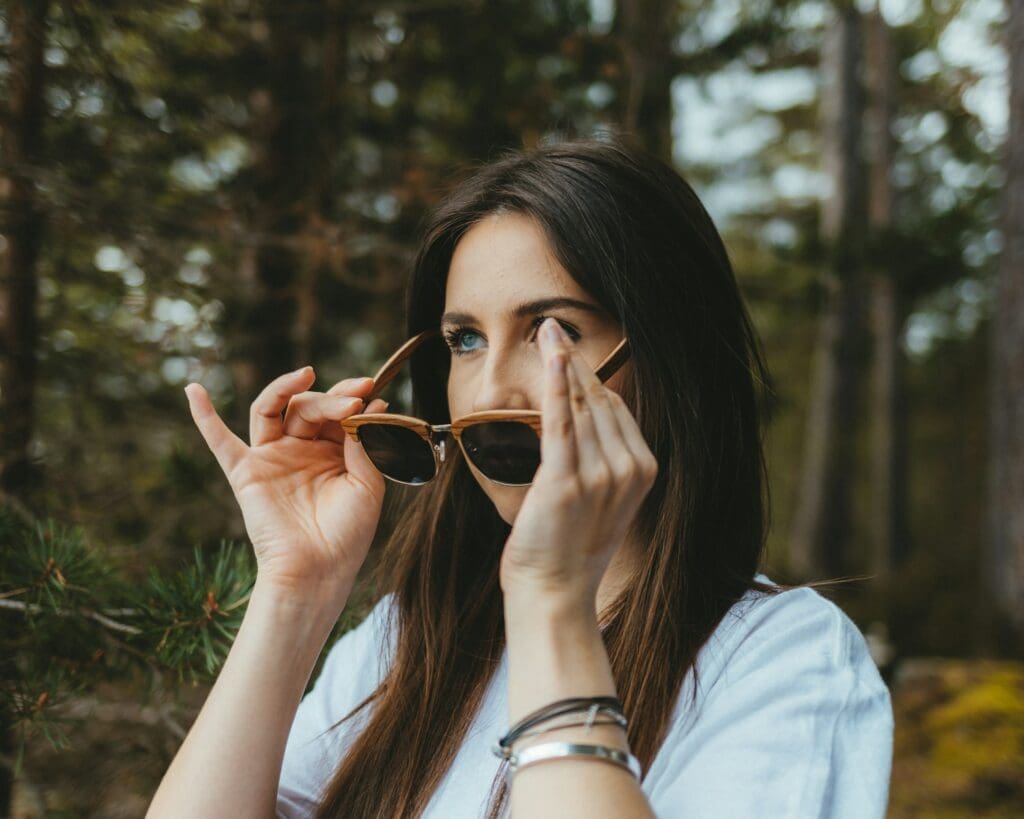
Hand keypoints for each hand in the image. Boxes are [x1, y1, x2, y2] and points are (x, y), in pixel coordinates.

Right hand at [184, 366, 388, 603]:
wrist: (318, 571)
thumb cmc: (347, 533)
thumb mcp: (367, 484)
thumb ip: (365, 445)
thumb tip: (373, 405)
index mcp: (333, 452)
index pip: (337, 411)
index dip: (351, 397)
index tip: (370, 390)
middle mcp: (301, 450)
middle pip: (308, 407)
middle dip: (331, 399)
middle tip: (353, 401)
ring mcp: (272, 458)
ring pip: (273, 409)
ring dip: (286, 387)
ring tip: (307, 373)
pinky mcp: (246, 473)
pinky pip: (220, 441)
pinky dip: (204, 416)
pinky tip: (193, 390)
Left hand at [499, 319, 657, 603]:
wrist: (554, 593)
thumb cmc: (569, 549)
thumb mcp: (602, 501)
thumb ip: (603, 462)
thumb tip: (583, 423)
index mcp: (642, 471)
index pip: (614, 409)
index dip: (588, 376)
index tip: (568, 349)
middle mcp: (628, 469)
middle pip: (598, 400)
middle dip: (573, 360)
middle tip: (551, 326)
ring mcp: (600, 474)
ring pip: (579, 404)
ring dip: (561, 362)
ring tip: (545, 330)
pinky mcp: (567, 479)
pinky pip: (561, 421)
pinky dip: (555, 384)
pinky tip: (550, 355)